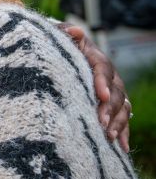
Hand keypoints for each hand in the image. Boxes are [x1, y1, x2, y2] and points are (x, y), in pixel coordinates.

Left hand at [60, 24, 129, 150]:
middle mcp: (108, 75)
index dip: (102, 82)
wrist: (58, 56)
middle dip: (110, 108)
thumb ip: (64, 33)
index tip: (101, 95)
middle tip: (102, 122)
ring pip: (122, 107)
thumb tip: (74, 31)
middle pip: (115, 92)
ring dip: (117, 123)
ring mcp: (112, 91)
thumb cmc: (56, 47)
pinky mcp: (111, 106)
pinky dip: (123, 132)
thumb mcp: (57, 38)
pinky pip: (122, 119)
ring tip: (108, 137)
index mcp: (95, 58)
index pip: (102, 69)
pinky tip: (122, 148)